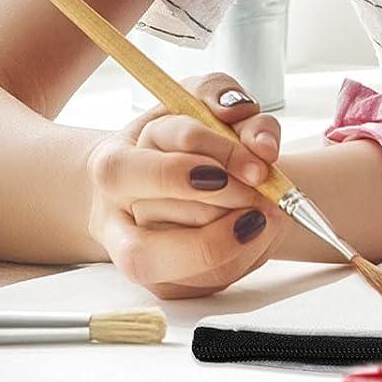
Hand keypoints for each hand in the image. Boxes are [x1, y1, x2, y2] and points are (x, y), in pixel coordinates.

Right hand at [86, 72, 289, 298]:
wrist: (161, 178)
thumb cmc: (179, 135)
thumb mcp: (195, 98)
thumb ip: (222, 95)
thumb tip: (250, 128)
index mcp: (113, 165)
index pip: (149, 171)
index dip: (206, 164)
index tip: (257, 163)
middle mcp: (114, 218)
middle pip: (153, 230)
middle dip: (221, 210)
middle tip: (263, 194)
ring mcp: (133, 257)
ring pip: (172, 267)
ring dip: (232, 242)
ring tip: (268, 213)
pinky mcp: (162, 284)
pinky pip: (200, 286)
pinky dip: (241, 260)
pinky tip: (260, 231)